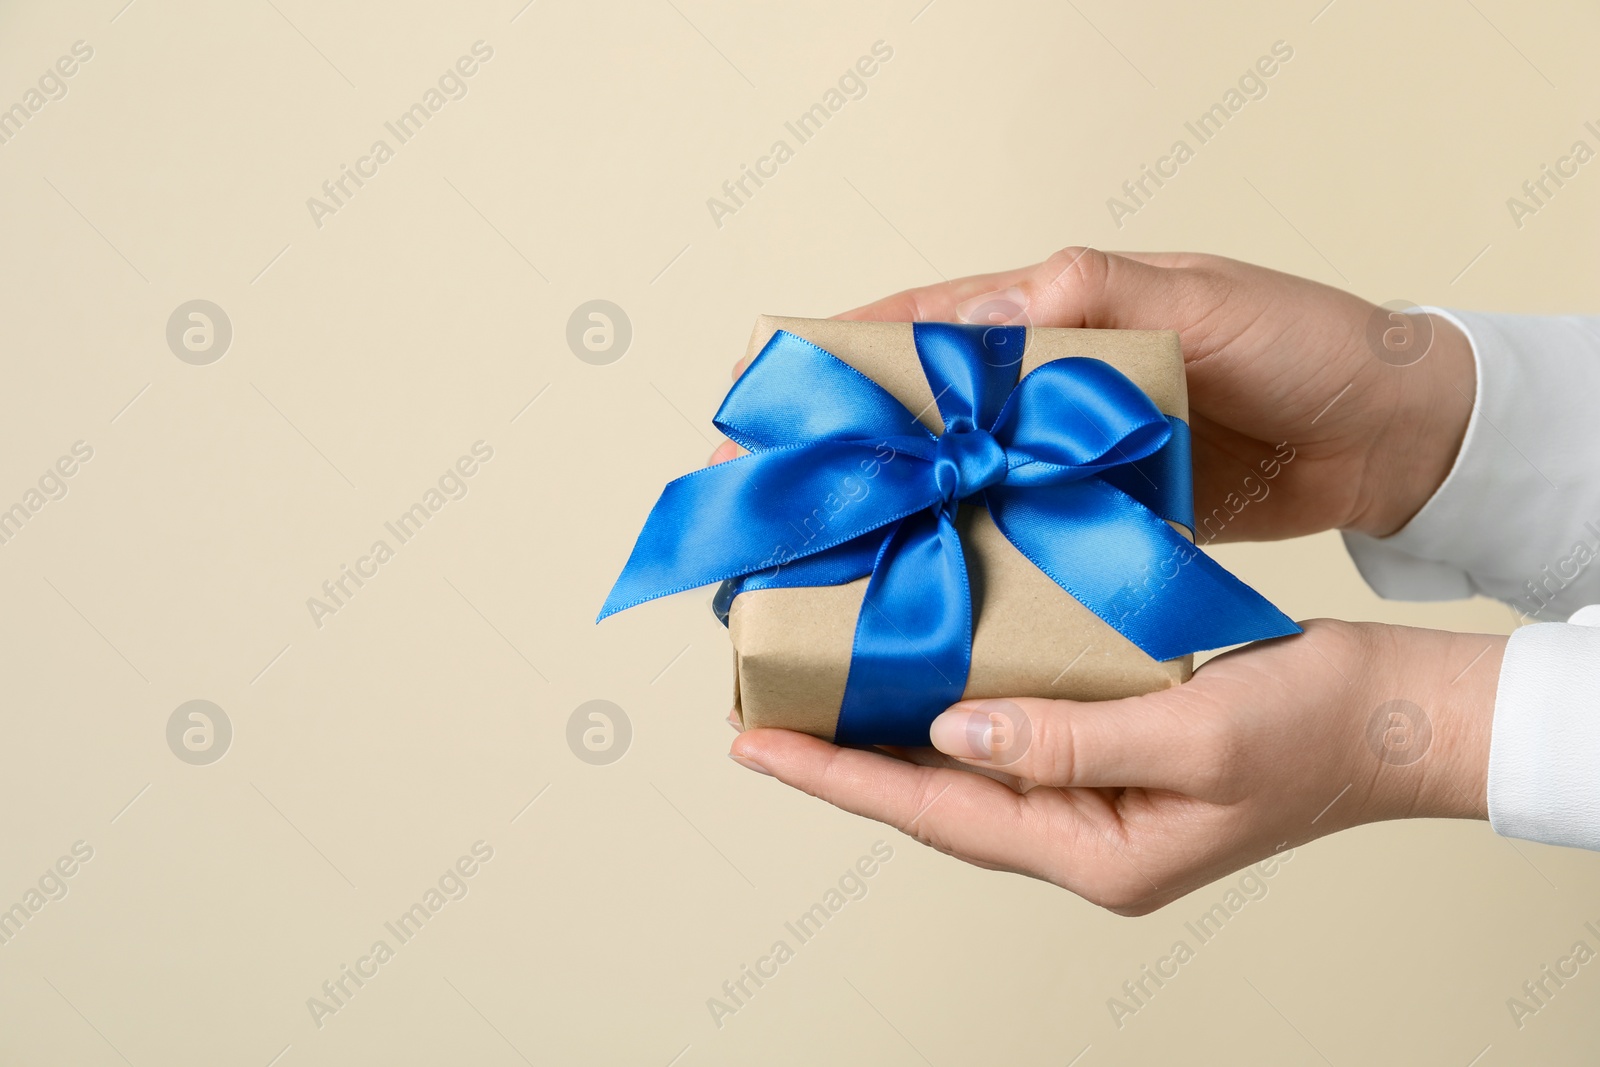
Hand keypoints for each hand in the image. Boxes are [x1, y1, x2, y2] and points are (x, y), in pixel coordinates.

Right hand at [714, 249, 1475, 540]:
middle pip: (914, 421)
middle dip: (839, 462)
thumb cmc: (1312, 346)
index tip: (756, 405)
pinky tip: (922, 606)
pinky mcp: (1097, 516)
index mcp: (1053, 317)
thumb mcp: (1210, 303)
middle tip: (765, 516)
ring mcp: (1065, 457)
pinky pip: (1013, 541)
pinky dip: (966, 568)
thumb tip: (979, 310)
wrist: (1393, 435)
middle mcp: (1043, 388)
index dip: (831, 364)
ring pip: (952, 487)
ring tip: (819, 575)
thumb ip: (1098, 295)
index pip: (916, 328)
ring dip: (889, 525)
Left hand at [728, 621, 1502, 913]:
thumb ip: (1067, 741)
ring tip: (811, 694)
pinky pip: (1010, 739)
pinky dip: (952, 707)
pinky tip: (917, 673)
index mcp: (1096, 852)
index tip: (754, 745)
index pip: (935, 813)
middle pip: (933, 801)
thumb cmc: (1316, 727)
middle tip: (758, 716)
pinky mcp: (1113, 756)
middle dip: (843, 760)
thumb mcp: (1194, 733)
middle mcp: (1083, 837)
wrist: (1398, 717)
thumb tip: (948, 731)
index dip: (838, 777)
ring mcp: (1098, 802)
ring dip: (889, 734)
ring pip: (964, 772)